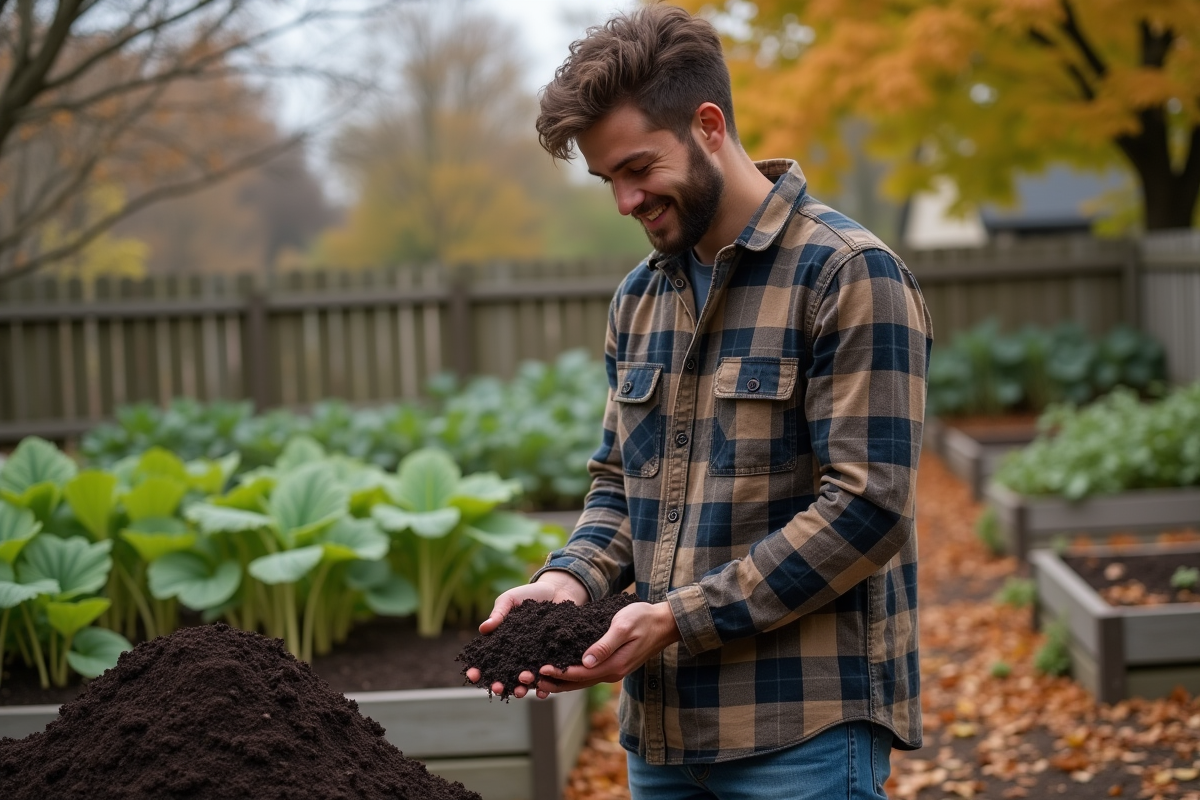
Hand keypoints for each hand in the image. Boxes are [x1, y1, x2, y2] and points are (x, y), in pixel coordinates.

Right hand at [463, 570, 589, 698]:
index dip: (478, 669)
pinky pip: (546, 676)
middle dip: (499, 684)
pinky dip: (544, 686)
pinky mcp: (551, 659)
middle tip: (497, 688)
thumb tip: (483, 628)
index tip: (473, 676)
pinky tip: (542, 691)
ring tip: (520, 691)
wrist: (558, 591)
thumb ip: (499, 613)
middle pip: (504, 674)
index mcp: (501, 642)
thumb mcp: (510, 600)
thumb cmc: (529, 595)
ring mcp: (532, 658)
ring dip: (520, 687)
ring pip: (524, 679)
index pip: (486, 659)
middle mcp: (515, 654)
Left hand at [530, 600, 680, 699]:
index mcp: (614, 665)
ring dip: (559, 682)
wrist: (663, 624)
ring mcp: (612, 671)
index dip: (559, 672)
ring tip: (537, 681)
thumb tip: (586, 661)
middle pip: (577, 683)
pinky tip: (558, 671)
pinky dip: (570, 675)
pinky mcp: (611, 665)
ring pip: (581, 682)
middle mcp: (611, 673)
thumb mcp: (624, 627)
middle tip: (530, 681)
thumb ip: (605, 644)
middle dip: (553, 683)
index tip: (540, 669)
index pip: (580, 674)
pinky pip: (587, 675)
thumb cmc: (643, 619)